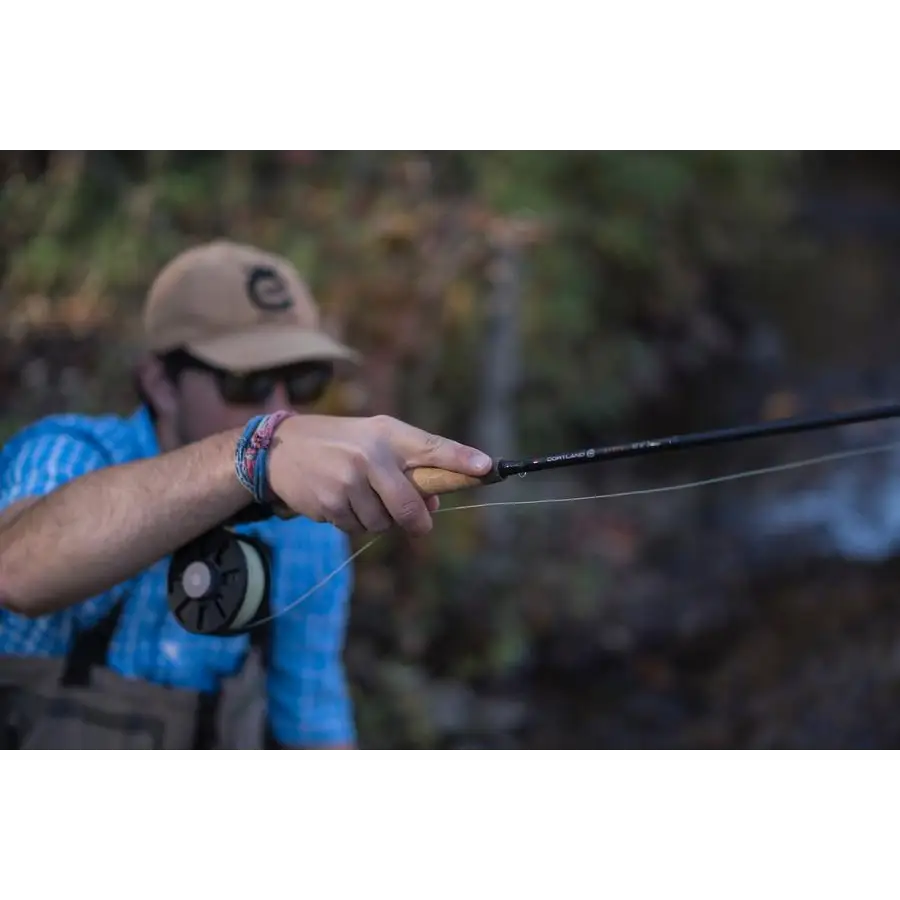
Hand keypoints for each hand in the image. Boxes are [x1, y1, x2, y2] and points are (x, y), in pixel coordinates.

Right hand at [266, 414, 492, 535]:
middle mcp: (370, 456)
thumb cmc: (342, 443)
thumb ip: (409, 466)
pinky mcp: (330, 503)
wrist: (283, 449)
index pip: (433, 446)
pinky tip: (340, 500)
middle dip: (415, 520)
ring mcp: (348, 482)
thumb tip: (433, 505)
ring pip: (382, 523)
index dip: (461, 460)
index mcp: (388, 435)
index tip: (487, 468)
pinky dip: (353, 522)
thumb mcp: (376, 439)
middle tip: (419, 523)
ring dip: (378, 519)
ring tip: (361, 496)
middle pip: (409, 507)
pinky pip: (356, 529)